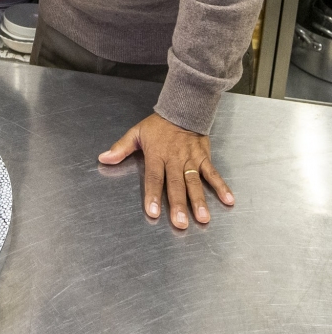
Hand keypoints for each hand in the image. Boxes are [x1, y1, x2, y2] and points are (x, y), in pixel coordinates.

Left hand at [98, 112, 234, 228]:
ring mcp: (191, 160)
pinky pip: (213, 173)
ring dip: (199, 201)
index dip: (152, 195)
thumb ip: (121, 148)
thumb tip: (103, 158)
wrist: (183, 109)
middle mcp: (174, 160)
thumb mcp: (136, 133)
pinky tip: (229, 201)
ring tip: (203, 218)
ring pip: (195, 182)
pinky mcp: (204, 158)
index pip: (154, 178)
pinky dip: (222, 186)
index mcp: (157, 155)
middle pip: (176, 185)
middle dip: (178, 205)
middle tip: (180, 224)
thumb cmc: (158, 125)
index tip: (153, 212)